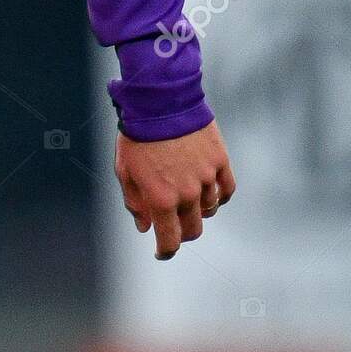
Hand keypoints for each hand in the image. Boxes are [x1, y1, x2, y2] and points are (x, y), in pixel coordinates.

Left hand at [115, 120, 235, 259]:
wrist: (160, 100)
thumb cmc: (137, 134)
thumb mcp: (125, 169)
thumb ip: (135, 202)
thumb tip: (144, 225)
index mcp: (160, 199)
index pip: (169, 240)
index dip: (165, 251)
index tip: (162, 251)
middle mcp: (187, 193)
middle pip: (192, 229)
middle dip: (182, 233)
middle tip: (174, 225)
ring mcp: (206, 177)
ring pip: (209, 210)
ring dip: (198, 211)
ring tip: (188, 200)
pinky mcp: (219, 161)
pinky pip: (226, 189)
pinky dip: (219, 196)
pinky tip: (210, 193)